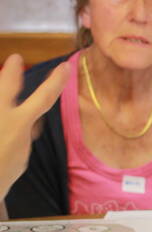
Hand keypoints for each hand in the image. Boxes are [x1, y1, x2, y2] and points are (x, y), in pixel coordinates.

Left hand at [0, 54, 67, 196]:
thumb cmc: (2, 172)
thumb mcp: (21, 155)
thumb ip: (25, 132)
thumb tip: (31, 120)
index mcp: (18, 122)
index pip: (43, 97)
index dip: (56, 82)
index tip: (65, 67)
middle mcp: (2, 114)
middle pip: (7, 85)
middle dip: (11, 72)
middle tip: (15, 59)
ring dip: (2, 89)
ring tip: (4, 78)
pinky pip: (0, 111)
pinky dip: (3, 107)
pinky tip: (4, 125)